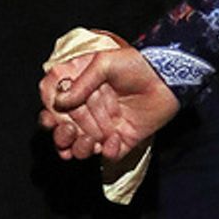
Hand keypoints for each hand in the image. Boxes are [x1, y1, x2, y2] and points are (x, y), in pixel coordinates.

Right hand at [39, 46, 179, 163]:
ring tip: (89, 139)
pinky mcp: (122, 140)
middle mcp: (88, 110)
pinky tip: (115, 140)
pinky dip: (108, 151)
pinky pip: (108, 154)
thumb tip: (58, 103)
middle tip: (69, 130)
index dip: (49, 114)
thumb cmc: (137, 63)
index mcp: (79, 90)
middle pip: (62, 131)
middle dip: (61, 136)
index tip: (53, 116)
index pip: (53, 107)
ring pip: (80, 148)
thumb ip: (81, 83)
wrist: (168, 77)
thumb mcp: (104, 63)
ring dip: (79, 148)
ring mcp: (104, 126)